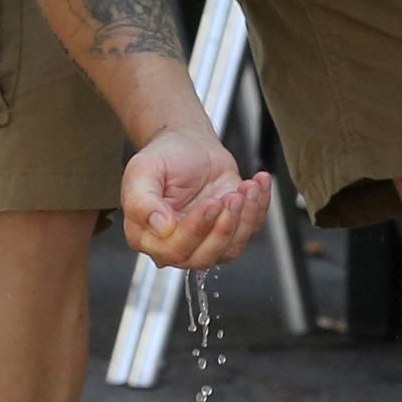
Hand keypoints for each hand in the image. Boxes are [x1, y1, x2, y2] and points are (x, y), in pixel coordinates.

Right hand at [121, 126, 271, 269]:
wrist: (190, 144)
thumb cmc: (164, 157)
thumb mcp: (143, 170)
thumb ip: (142, 200)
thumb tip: (160, 227)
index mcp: (147, 235)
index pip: (173, 249)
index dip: (195, 230)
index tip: (211, 203)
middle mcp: (176, 244)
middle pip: (203, 257)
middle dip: (223, 228)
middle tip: (232, 197)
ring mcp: (205, 240)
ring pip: (230, 249)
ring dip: (244, 219)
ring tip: (246, 188)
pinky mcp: (230, 230)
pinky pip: (250, 232)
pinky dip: (259, 209)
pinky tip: (257, 184)